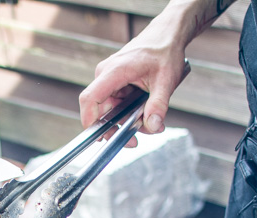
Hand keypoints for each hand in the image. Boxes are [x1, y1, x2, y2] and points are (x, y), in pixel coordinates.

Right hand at [79, 10, 191, 139]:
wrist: (167, 35)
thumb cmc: (165, 50)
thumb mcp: (166, 80)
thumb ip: (158, 105)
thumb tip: (153, 126)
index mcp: (114, 71)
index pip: (90, 99)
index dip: (89, 120)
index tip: (98, 137)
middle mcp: (106, 75)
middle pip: (99, 110)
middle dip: (116, 128)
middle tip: (134, 141)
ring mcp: (109, 79)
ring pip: (109, 110)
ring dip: (126, 122)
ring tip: (149, 125)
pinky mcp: (115, 82)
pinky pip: (116, 104)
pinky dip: (129, 113)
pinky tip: (145, 114)